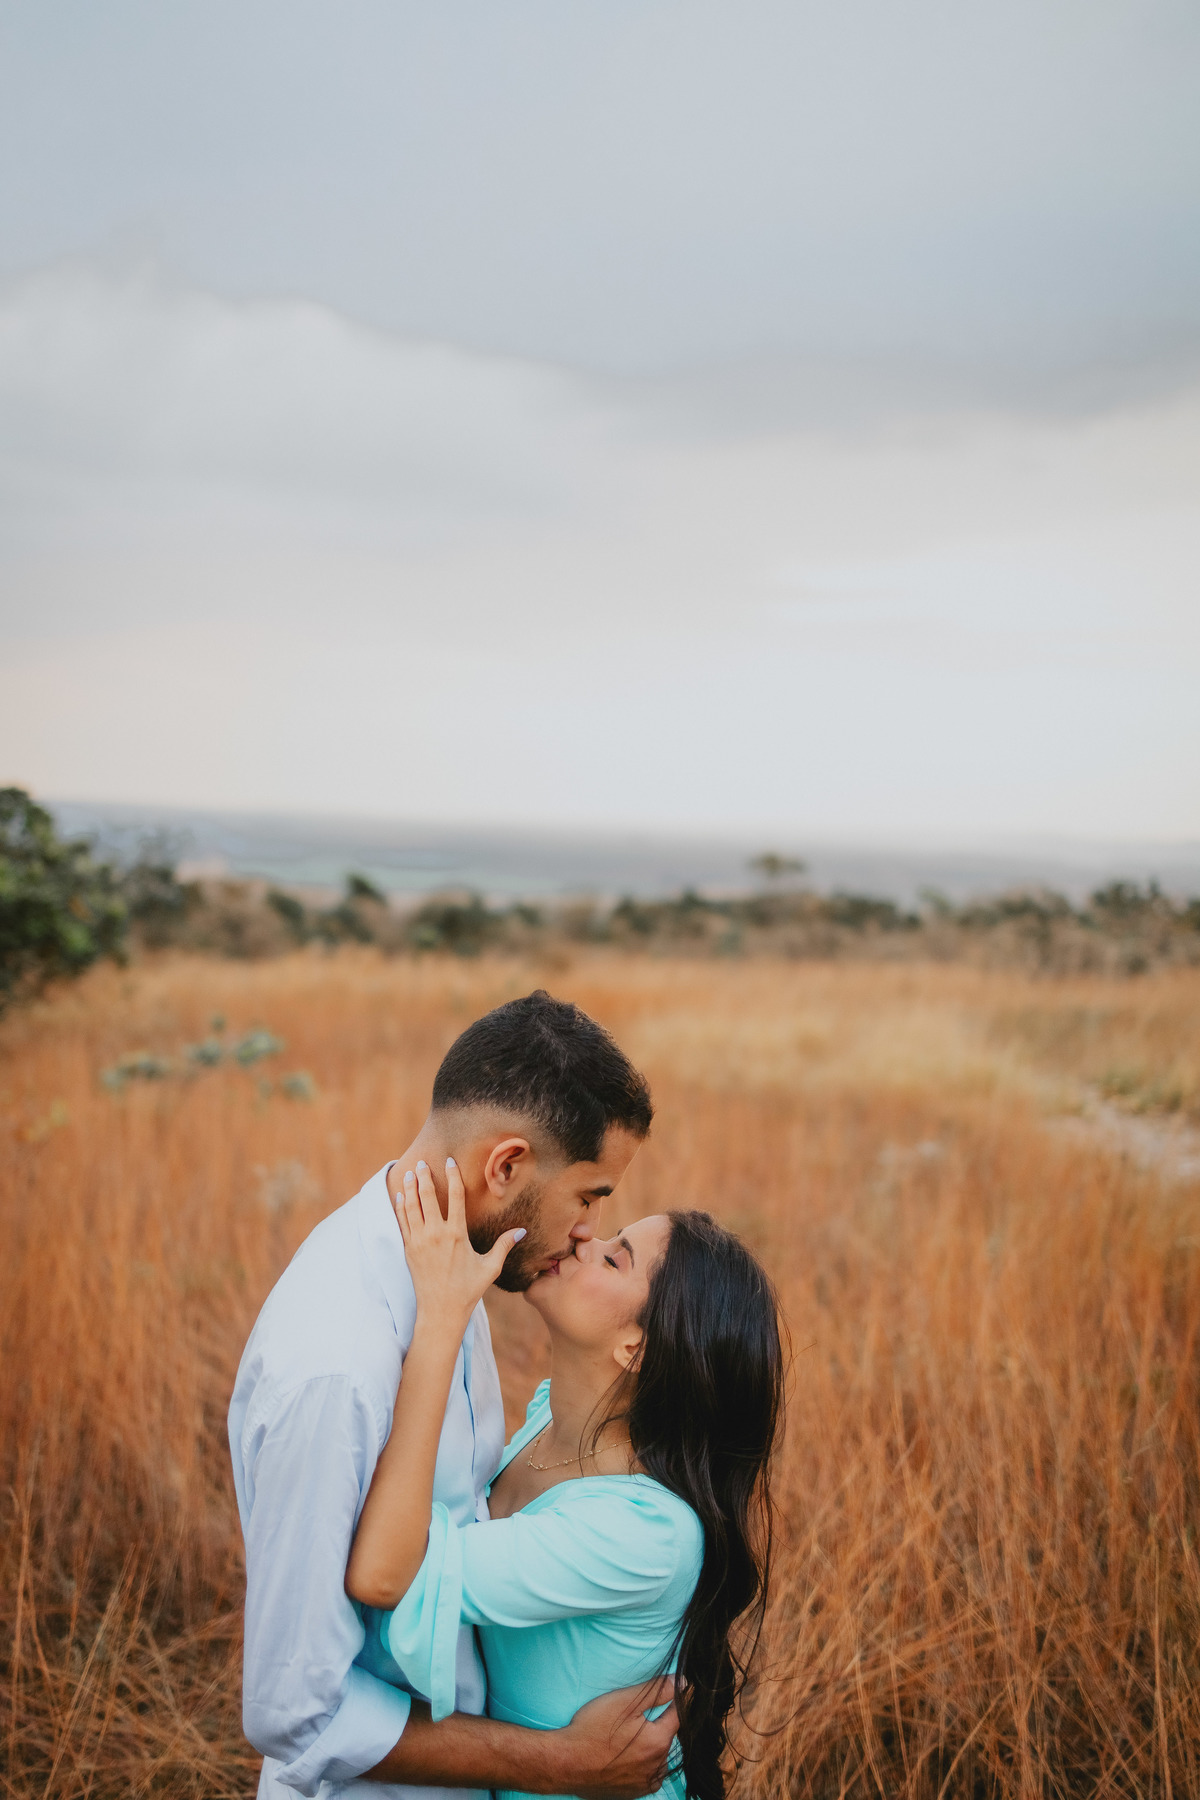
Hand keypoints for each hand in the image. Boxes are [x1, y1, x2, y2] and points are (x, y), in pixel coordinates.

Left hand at [393, 1158, 524, 1330]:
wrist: (440, 1311)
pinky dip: (401, 1206)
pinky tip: (401, 1196)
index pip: (454, 1196)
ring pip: (412, 1206)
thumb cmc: (468, 1290)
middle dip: (425, 1176)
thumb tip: (522, 1231)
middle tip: (424, 1162)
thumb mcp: (490, 1267)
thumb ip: (504, 1245)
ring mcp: (419, 1241)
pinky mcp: (409, 1249)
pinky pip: (403, 1222)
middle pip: (428, 1196)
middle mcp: (436, 1234)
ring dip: (411, 1188)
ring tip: (411, 1172)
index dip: (452, 1176)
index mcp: (457, 1234)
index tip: (449, 1161)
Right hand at [557, 1678, 679, 1799]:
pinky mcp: (632, 1794)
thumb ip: (658, 1692)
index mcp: (658, 1742)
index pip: (679, 1715)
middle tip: (642, 1713)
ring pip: (659, 1758)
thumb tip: (684, 1683)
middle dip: (660, 1723)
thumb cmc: (593, 1729)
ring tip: (632, 1735)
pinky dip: (644, 1765)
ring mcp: (644, 1784)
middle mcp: (657, 1767)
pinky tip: (628, 1755)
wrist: (566, 1763)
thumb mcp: (625, 1702)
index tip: (682, 1689)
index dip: (679, 1699)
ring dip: (653, 1746)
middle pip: (667, 1737)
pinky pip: (648, 1776)